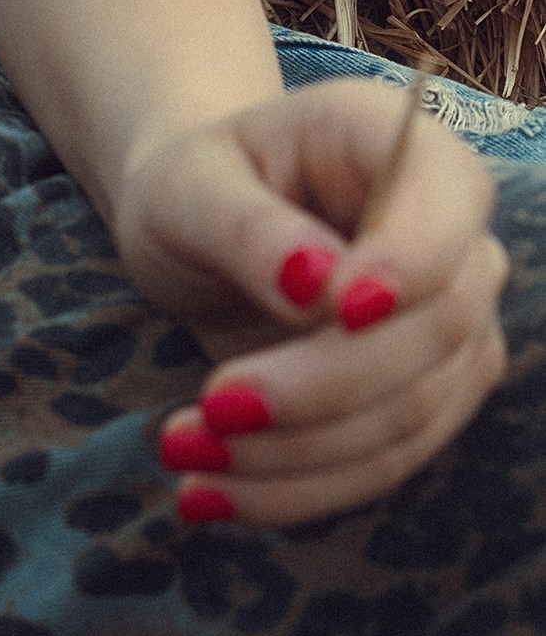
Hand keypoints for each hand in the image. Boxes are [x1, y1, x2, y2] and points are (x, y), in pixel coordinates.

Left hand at [108, 79, 509, 526]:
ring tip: (183, 451)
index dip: (410, 262)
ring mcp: (451, 321)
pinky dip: (295, 487)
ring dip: (297, 453)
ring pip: (411, 413)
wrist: (193, 226)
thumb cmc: (189, 186)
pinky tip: (210, 494)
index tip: (339, 310)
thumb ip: (246, 226)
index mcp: (390, 140)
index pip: (447, 200)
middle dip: (323, 385)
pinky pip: (382, 461)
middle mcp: (447, 232)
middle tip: (211, 406)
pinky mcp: (427, 395)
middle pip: (434, 329)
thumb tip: (315, 286)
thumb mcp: (185, 186)